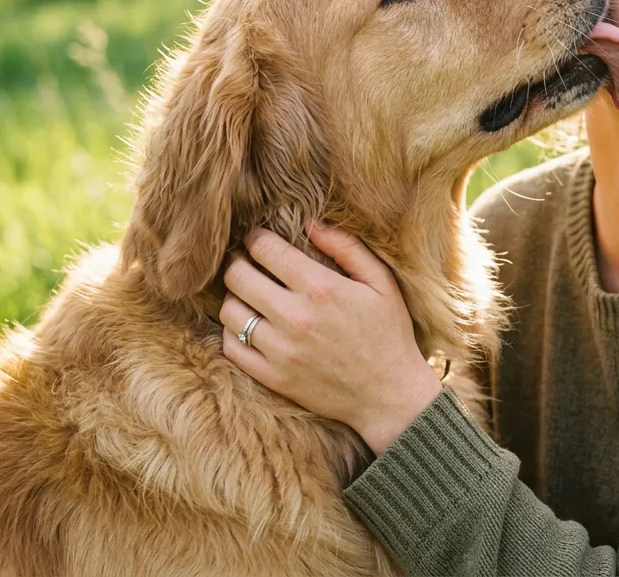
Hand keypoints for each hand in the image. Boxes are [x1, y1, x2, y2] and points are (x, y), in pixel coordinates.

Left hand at [219, 225, 443, 454]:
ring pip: (229, 311)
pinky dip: (233, 331)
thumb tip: (310, 222)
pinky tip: (249, 324)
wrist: (389, 395)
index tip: (259, 238)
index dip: (256, 238)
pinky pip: (232, 347)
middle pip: (238, 277)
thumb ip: (346, 247)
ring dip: (234, 296)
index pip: (266, 250)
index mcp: (322, 289)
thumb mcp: (380, 282)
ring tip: (248, 293)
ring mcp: (280, 351)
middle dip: (238, 261)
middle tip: (245, 261)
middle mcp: (295, 318)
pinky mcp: (272, 378)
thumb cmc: (388, 333)